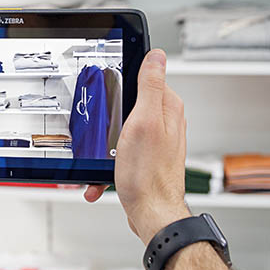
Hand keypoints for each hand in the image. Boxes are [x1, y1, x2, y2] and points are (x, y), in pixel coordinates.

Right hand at [89, 48, 189, 243]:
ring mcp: (156, 142)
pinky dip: (108, 164)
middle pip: (130, 104)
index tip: (110, 91)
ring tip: (102, 157)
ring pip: (121, 131)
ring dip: (106, 145)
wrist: (151, 214)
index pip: (147, 77)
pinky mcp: (146, 159)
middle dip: (111, 116)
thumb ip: (150, 86)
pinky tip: (103, 174)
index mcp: (167, 107)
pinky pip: (121, 154)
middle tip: (103, 128)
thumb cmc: (148, 175)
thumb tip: (156, 55)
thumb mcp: (143, 121)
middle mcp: (166, 122)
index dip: (124, 81)